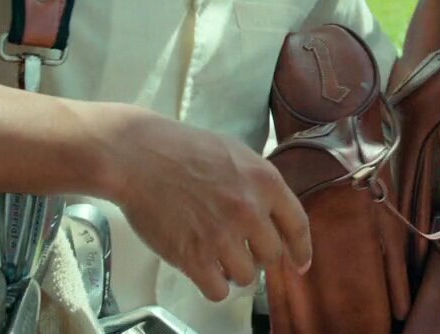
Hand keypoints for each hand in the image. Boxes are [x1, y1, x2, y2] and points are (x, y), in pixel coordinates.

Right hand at [104, 107, 311, 302]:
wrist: (138, 156)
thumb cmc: (182, 149)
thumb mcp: (235, 152)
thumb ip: (258, 182)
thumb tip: (273, 210)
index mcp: (265, 181)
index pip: (298, 225)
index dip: (301, 249)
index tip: (299, 263)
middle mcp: (249, 210)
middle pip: (272, 255)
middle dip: (258, 256)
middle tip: (241, 249)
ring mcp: (222, 235)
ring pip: (246, 276)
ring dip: (234, 271)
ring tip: (217, 256)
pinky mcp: (193, 257)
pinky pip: (218, 290)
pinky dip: (213, 285)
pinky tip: (204, 271)